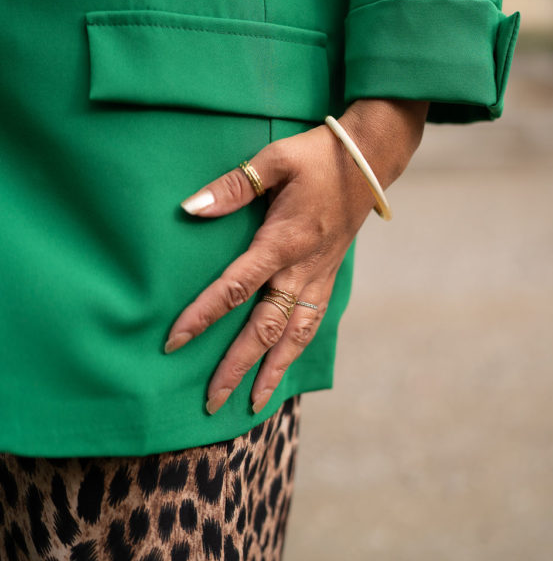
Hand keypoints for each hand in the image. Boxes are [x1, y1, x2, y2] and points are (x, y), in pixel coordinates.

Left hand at [164, 98, 428, 414]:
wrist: (369, 160)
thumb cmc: (317, 156)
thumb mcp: (274, 160)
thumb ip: (233, 186)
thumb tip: (191, 208)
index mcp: (284, 241)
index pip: (236, 287)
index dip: (204, 315)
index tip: (175, 341)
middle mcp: (302, 268)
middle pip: (265, 328)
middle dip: (237, 366)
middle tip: (211, 401)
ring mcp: (319, 277)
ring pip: (294, 335)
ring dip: (272, 371)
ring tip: (252, 404)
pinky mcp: (329, 276)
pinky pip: (312, 323)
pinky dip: (296, 350)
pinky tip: (283, 367)